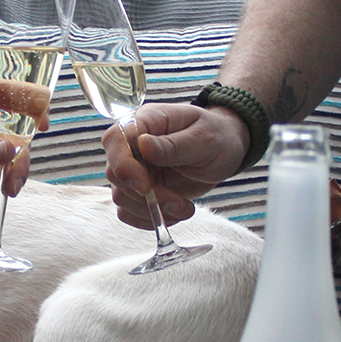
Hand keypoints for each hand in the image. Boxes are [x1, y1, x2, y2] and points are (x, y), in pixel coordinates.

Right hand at [102, 103, 248, 228]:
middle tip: (179, 203)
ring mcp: (133, 169)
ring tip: (184, 208)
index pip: (115, 140)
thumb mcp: (204, 139)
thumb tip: (143, 144)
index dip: (124, 166)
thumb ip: (173, 145)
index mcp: (145, 121)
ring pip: (121, 197)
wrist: (225, 151)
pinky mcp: (138, 190)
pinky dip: (149, 219)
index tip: (145, 188)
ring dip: (152, 211)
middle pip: (116, 174)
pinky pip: (129, 211)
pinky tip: (173, 213)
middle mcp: (132, 145)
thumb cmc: (216, 136)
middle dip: (146, 196)